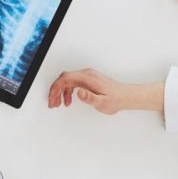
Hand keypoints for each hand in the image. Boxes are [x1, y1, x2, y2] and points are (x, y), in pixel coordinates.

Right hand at [48, 68, 162, 114]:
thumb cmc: (115, 100)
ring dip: (61, 92)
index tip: (52, 98)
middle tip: (52, 103)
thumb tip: (78, 92)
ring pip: (68, 81)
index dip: (56, 87)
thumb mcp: (102, 102)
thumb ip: (89, 98)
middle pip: (64, 78)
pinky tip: (68, 100)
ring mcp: (88, 76)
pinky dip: (68, 91)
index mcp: (88, 78)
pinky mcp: (89, 80)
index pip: (66, 78)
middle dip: (55, 91)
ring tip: (58, 104)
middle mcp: (87, 74)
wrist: (125, 96)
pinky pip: (73, 83)